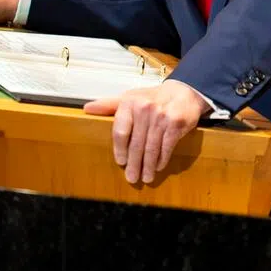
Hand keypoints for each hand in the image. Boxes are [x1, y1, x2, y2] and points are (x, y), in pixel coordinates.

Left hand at [84, 79, 208, 183]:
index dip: (120, 150)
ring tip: (146, 177)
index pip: (120, 132)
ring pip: (151, 148)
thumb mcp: (130, 98)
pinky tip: (158, 167)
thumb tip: (87, 108)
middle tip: (132, 177)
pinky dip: (162, 159)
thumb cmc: (153, 98)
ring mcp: (162, 116)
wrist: (184, 92)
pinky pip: (166, 147)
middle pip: (136, 144)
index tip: (121, 162)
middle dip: (134, 164)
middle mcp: (145, 108)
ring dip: (148, 166)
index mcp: (130, 103)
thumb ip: (109, 105)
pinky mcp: (176, 124)